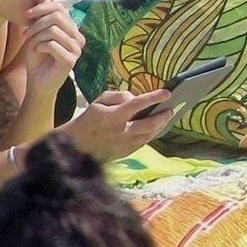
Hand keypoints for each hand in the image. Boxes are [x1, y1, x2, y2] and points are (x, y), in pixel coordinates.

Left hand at [19, 0, 83, 96]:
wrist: (37, 83)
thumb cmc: (38, 58)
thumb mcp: (37, 34)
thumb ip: (41, 17)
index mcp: (73, 29)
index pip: (61, 9)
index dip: (42, 8)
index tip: (26, 14)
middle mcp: (79, 38)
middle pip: (58, 17)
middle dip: (36, 24)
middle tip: (26, 34)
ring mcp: (77, 49)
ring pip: (53, 30)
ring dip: (36, 37)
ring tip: (30, 45)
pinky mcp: (71, 60)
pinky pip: (52, 44)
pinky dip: (39, 46)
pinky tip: (36, 52)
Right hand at [59, 89, 175, 161]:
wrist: (74, 144)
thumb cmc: (88, 120)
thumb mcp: (99, 102)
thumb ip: (119, 96)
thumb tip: (136, 98)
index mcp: (114, 116)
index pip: (138, 104)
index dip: (154, 97)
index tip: (167, 93)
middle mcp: (121, 131)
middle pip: (149, 124)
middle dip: (163, 116)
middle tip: (171, 109)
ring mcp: (124, 144)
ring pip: (149, 135)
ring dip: (160, 126)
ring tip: (166, 118)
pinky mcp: (125, 153)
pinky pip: (143, 143)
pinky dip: (151, 135)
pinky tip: (155, 129)